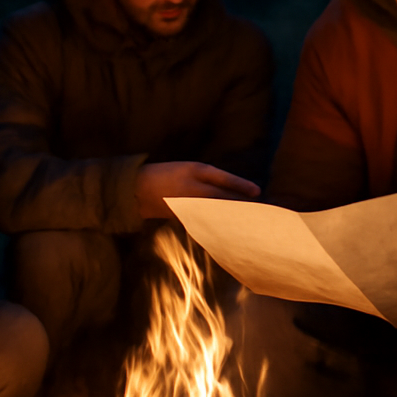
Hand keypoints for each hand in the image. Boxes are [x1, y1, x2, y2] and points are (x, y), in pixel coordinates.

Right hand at [136, 161, 260, 218]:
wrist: (137, 188)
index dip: (241, 185)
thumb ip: (207, 177)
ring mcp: (187, 202)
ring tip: (248, 219)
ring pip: (215, 210)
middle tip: (258, 209)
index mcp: (194, 170)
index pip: (223, 178)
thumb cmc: (167, 174)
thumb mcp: (187, 168)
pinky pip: (204, 219)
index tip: (257, 191)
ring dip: (231, 214)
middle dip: (239, 203)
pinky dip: (217, 222)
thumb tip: (231, 190)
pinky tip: (229, 227)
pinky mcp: (183, 216)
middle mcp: (192, 186)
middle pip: (222, 196)